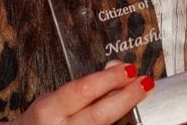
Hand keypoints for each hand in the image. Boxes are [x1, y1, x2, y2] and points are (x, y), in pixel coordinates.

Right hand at [11, 62, 152, 124]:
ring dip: (127, 110)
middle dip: (127, 97)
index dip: (109, 79)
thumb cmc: (40, 121)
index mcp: (49, 110)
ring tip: (142, 94)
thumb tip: (115, 68)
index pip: (83, 90)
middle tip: (145, 82)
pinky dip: (118, 122)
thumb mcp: (53, 99)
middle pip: (100, 115)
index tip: (129, 69)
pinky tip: (129, 113)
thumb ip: (82, 86)